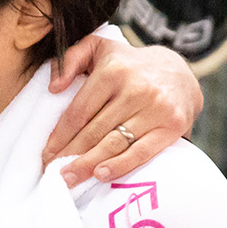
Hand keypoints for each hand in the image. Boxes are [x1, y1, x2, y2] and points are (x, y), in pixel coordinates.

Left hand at [44, 37, 201, 185]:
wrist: (180, 72)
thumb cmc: (130, 65)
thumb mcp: (99, 48)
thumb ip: (71, 58)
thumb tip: (54, 87)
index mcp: (113, 71)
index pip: (80, 110)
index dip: (60, 135)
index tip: (46, 153)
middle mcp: (135, 89)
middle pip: (94, 130)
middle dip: (70, 155)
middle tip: (52, 173)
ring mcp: (155, 108)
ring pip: (114, 143)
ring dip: (88, 165)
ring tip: (70, 179)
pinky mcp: (172, 125)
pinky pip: (141, 152)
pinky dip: (120, 166)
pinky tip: (100, 175)